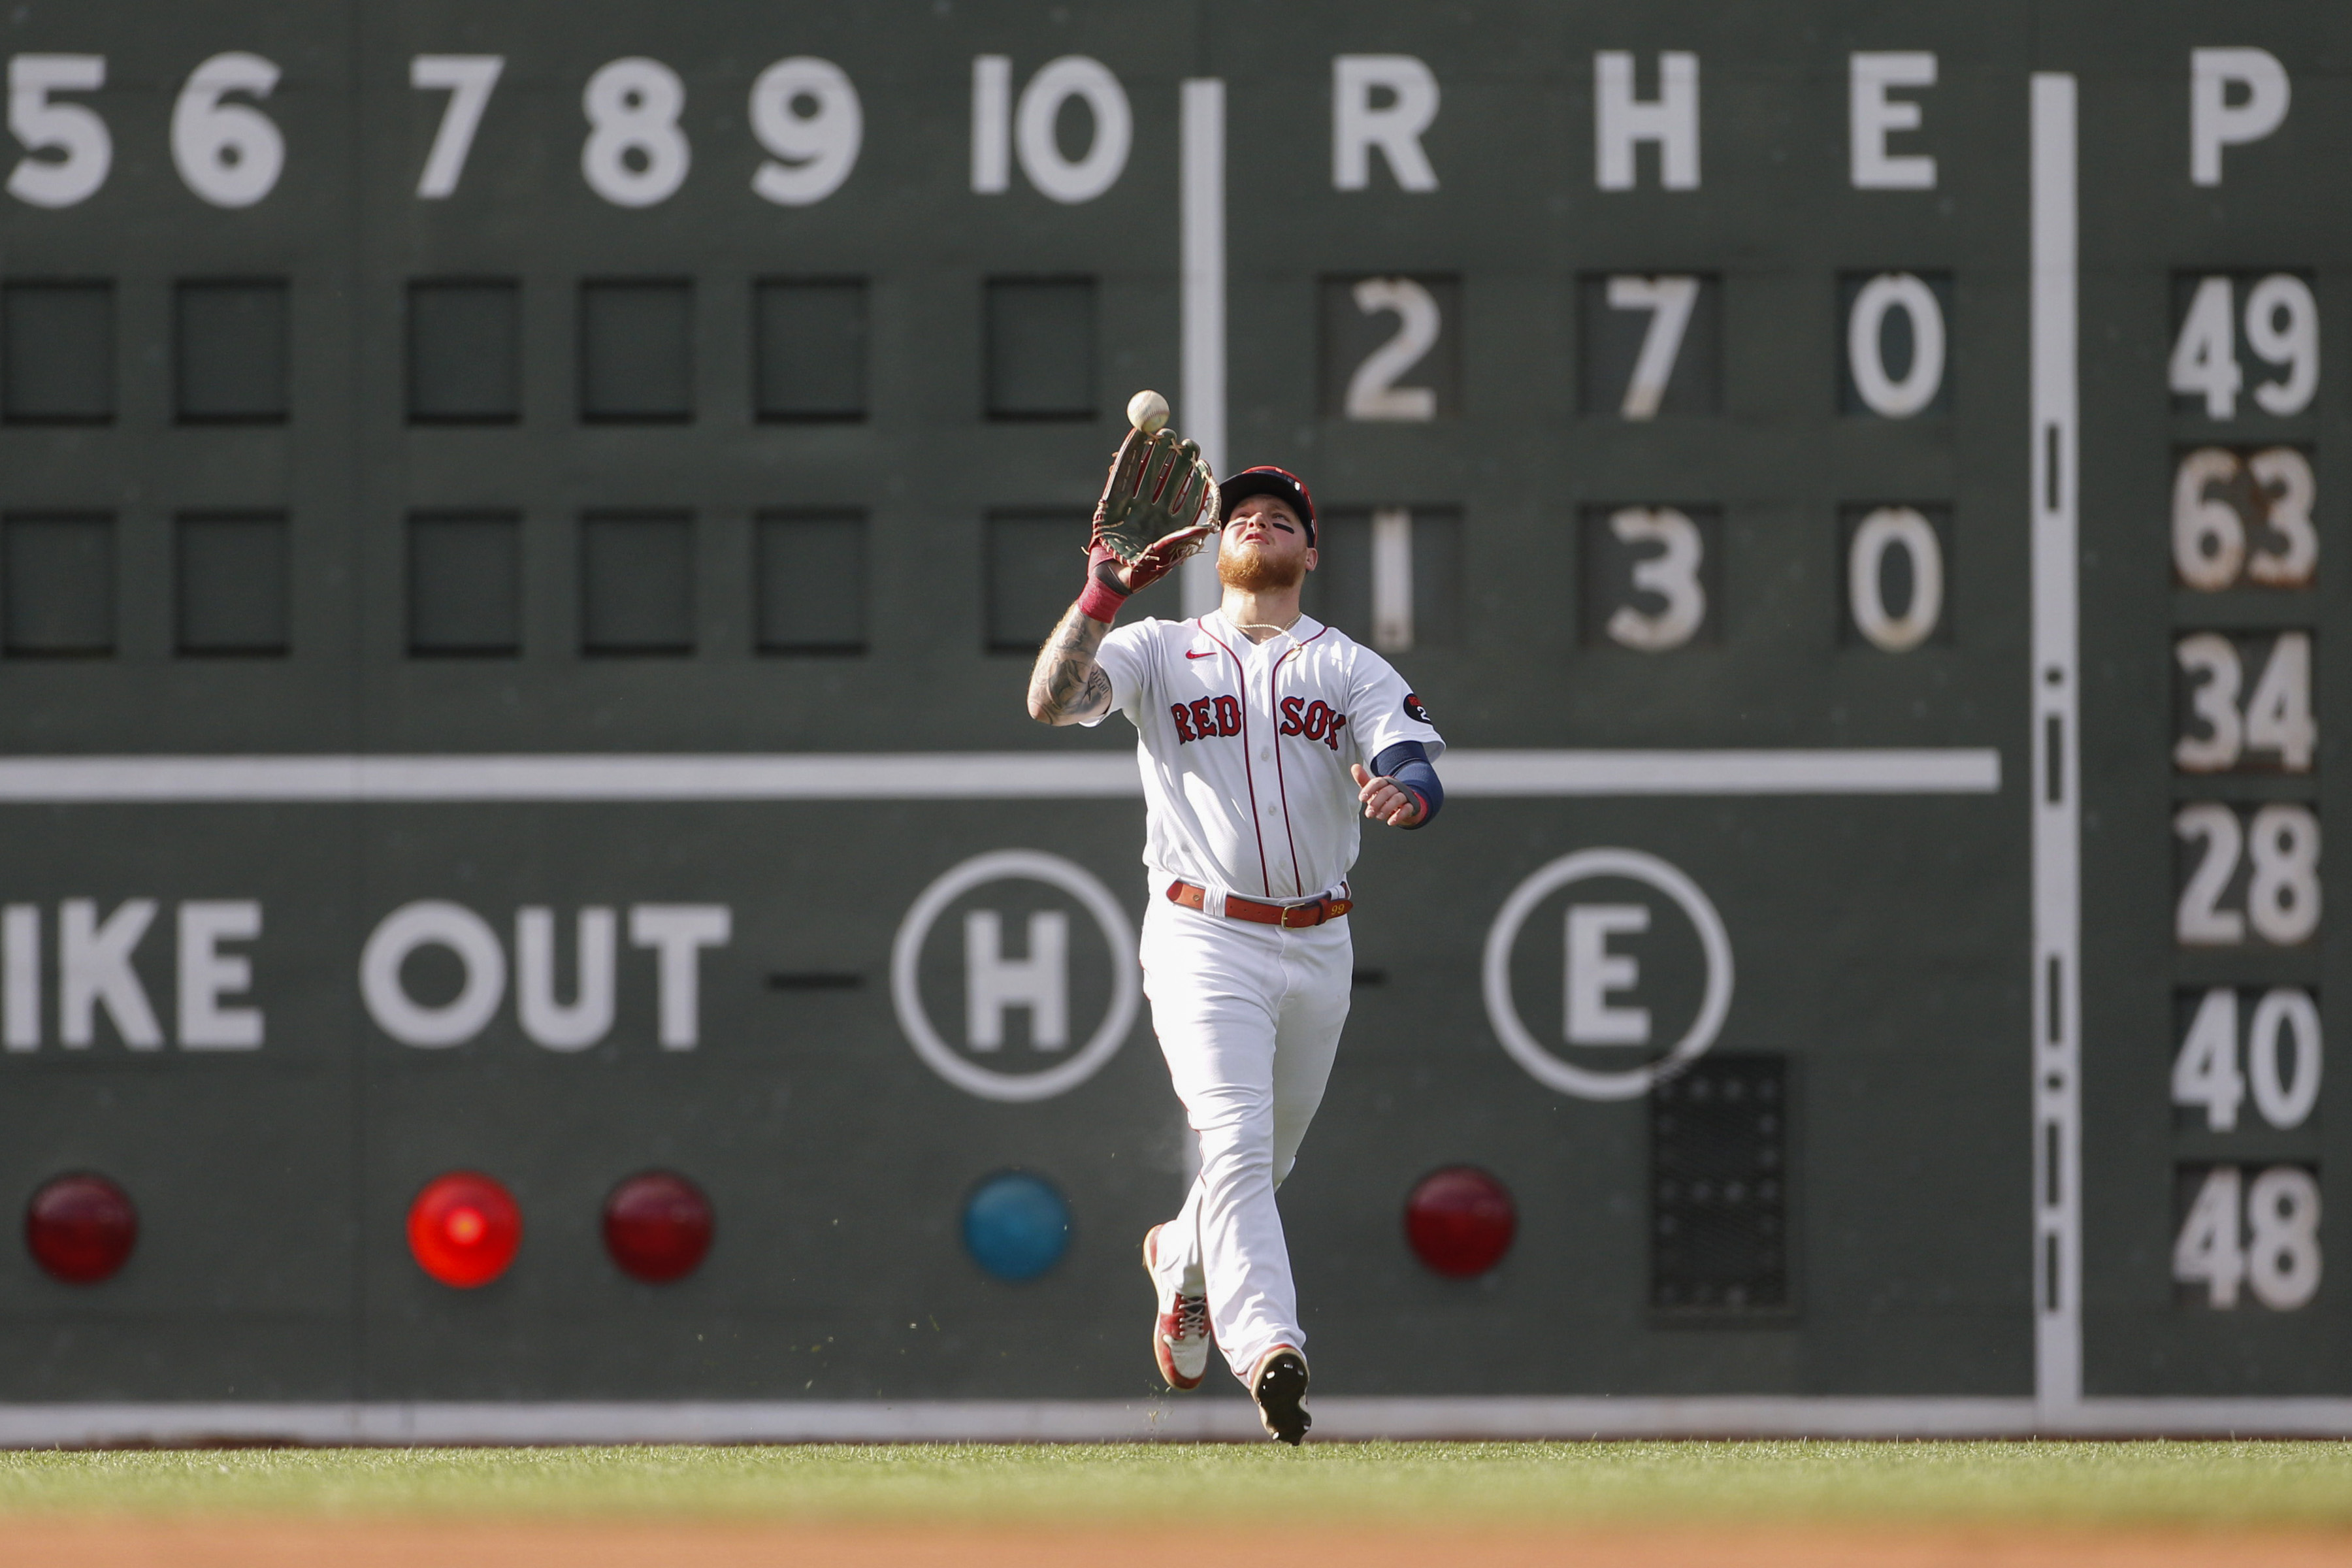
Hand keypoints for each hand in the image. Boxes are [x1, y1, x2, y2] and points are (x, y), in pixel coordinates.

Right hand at [1091, 428, 1220, 589]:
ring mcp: (1135, 502)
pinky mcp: (1114, 500)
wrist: (1110, 579)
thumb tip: (1209, 526)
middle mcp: (1156, 509)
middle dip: (1179, 459)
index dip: (1197, 478)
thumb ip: (1183, 539)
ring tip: (1165, 435)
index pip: (1189, 494)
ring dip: (1157, 452)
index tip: (1203, 462)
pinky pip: (1123, 473)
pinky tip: (1137, 437)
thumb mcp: (1166, 558)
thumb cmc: (1142, 574)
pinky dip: (1129, 454)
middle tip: (1186, 443)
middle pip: (1171, 478)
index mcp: (1173, 522)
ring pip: (1149, 471)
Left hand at [1351, 763, 1424, 826]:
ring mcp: (1405, 796)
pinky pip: (1407, 808)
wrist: (1404, 805)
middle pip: (1387, 791)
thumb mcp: (1373, 790)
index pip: (1378, 782)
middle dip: (1377, 802)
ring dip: (1387, 808)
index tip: (1362, 799)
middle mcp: (1395, 787)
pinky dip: (1399, 815)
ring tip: (1379, 817)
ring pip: (1397, 799)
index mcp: (1385, 782)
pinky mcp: (1411, 805)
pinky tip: (1391, 822)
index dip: (1369, 789)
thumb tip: (1354, 767)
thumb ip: (1363, 780)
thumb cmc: (1385, 797)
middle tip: (1369, 813)